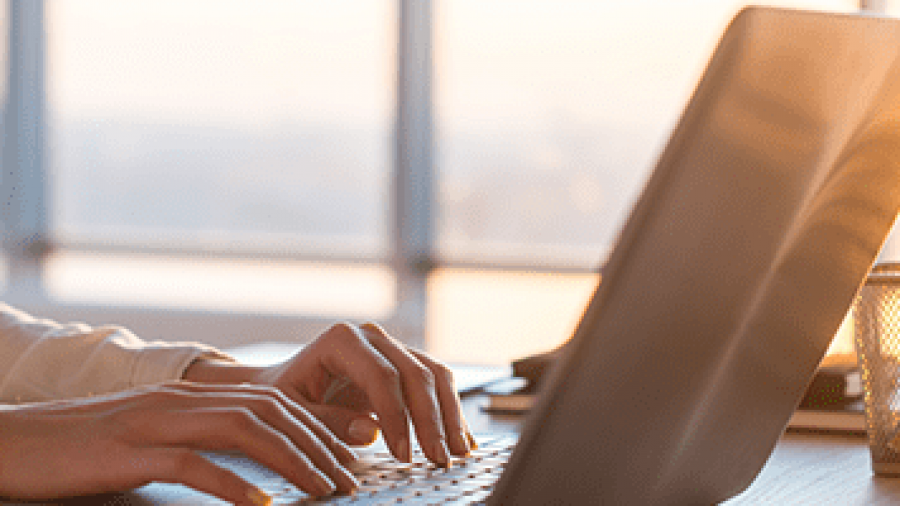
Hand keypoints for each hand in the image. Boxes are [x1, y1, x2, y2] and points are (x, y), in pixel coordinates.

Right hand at [0, 381, 358, 503]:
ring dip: (291, 460)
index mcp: (193, 396)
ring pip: (243, 430)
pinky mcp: (131, 451)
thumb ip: (204, 440)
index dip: (317, 425)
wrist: (19, 440)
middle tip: (349, 478)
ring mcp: (157, 423)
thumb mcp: (156, 436)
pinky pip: (193, 463)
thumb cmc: (90, 446)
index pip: (273, 402)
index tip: (350, 453)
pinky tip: (260, 505)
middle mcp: (183, 401)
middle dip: (317, 444)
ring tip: (323, 488)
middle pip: (270, 412)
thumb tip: (255, 465)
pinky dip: (232, 483)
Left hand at [188, 322, 474, 464]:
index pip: (382, 376)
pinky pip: (437, 383)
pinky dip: (451, 411)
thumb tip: (372, 430)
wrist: (284, 384)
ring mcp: (392, 347)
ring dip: (450, 415)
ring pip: (435, 375)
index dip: (397, 416)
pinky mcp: (405, 363)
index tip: (403, 454)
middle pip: (416, 374)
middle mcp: (372, 336)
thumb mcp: (293, 412)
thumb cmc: (284, 397)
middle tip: (439, 459)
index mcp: (342, 340)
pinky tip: (463, 439)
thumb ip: (327, 422)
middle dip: (431, 421)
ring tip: (458, 453)